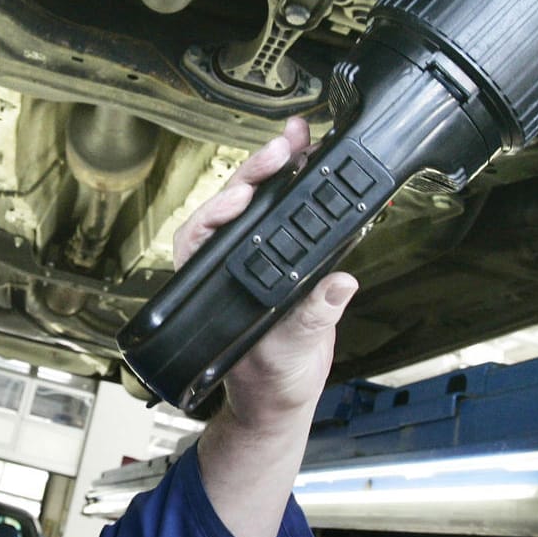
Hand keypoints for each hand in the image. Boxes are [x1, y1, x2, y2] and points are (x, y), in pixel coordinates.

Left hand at [173, 116, 357, 425]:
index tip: (241, 196)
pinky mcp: (284, 259)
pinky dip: (300, 189)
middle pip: (233, 207)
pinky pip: (287, 218)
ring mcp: (257, 259)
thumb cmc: (270, 381)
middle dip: (256, 171)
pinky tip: (314, 164)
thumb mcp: (290, 354)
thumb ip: (311, 319)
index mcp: (218, 286)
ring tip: (299, 139)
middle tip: (283, 146)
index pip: (203, 235)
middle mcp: (232, 266)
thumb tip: (334, 285)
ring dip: (277, 169)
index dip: (219, 210)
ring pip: (258, 204)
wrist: (284, 397)